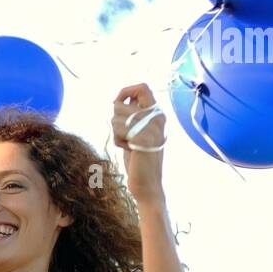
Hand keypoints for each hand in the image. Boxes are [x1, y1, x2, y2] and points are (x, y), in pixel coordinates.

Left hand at [111, 83, 165, 205]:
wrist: (148, 184)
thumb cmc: (139, 159)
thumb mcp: (137, 132)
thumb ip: (133, 116)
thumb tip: (118, 99)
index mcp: (158, 114)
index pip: (142, 87)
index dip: (125, 91)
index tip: (118, 101)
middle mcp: (157, 117)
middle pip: (119, 105)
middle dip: (115, 121)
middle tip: (127, 137)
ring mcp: (150, 126)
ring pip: (114, 118)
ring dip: (116, 133)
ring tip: (130, 145)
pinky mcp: (141, 137)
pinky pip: (116, 131)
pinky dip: (117, 141)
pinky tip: (129, 150)